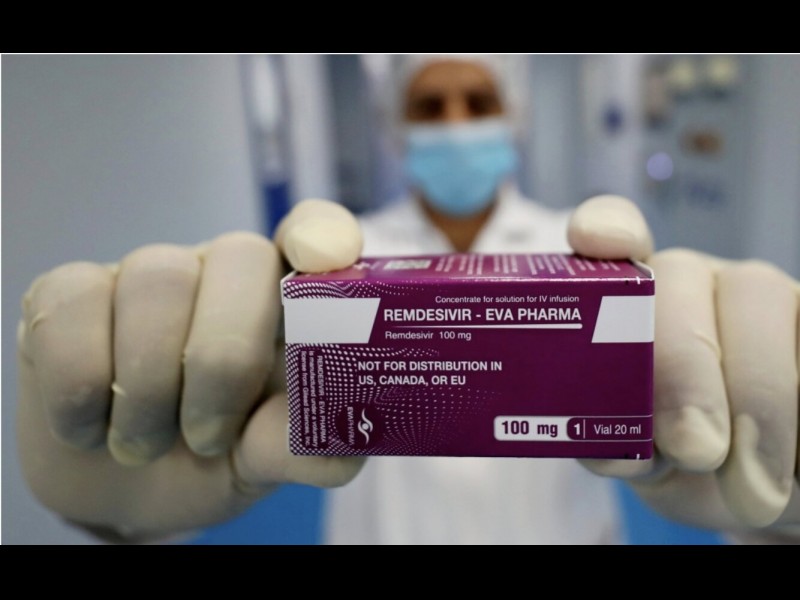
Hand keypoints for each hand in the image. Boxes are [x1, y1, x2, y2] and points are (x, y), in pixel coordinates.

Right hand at [17, 199, 364, 541]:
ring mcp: (145, 274)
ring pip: (157, 284)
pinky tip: (91, 427)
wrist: (116, 487)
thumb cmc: (210, 457)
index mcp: (284, 302)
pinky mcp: (69, 292)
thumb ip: (305, 447)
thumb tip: (341, 444)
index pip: (316, 233)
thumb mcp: (264, 460)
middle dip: (224, 359)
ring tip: (145, 446)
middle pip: (240, 257)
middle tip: (208, 438)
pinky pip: (73, 310)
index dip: (323, 234)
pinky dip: (81, 390)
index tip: (321, 259)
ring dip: (150, 389)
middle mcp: (222, 272)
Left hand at [568, 195, 799, 537]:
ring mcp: (755, 292)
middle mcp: (686, 280)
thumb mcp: (643, 461)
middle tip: (694, 447)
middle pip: (679, 277)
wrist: (753, 483)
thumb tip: (610, 453)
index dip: (604, 225)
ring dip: (758, 402)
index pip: (612, 234)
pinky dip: (798, 404)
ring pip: (759, 301)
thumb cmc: (679, 460)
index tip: (594, 240)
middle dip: (685, 368)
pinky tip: (793, 459)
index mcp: (626, 297)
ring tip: (753, 488)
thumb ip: (619, 448)